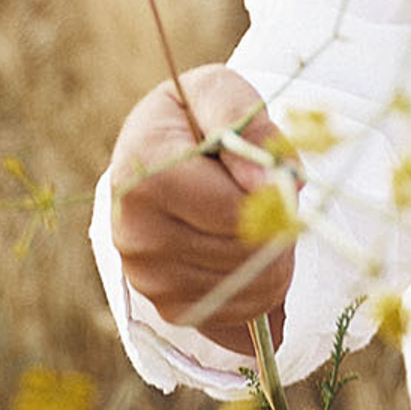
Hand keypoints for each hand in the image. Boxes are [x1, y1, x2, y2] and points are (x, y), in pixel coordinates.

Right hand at [108, 63, 296, 355]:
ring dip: (274, 262)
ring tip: (257, 225)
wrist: (159, 156)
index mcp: (142, 176)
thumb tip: (271, 185)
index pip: (234, 211)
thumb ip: (246, 125)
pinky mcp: (168, 308)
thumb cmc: (196, 120)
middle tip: (271, 203)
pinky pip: (239, 317)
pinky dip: (259, 291)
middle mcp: (134, 233)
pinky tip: (246, 256)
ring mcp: (148, 277)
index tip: (271, 177)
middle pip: (244, 254)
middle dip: (276, 231)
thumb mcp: (220, 93)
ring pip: (248, 288)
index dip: (271, 197)